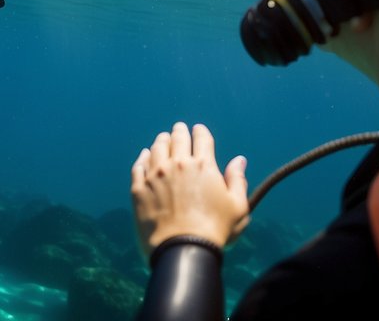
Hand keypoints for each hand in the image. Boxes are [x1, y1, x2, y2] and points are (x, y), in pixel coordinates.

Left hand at [130, 122, 249, 256]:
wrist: (182, 250)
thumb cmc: (215, 231)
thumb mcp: (237, 207)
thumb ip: (238, 180)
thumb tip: (239, 160)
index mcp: (203, 165)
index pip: (202, 138)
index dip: (201, 132)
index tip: (198, 130)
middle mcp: (178, 164)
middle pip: (178, 138)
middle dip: (180, 131)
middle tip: (180, 129)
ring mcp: (156, 175)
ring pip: (157, 148)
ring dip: (162, 141)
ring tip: (163, 139)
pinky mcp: (139, 188)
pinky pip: (139, 166)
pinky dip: (143, 157)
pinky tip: (145, 156)